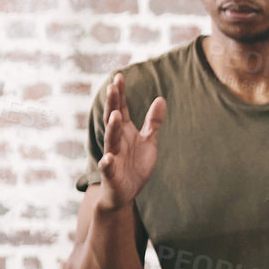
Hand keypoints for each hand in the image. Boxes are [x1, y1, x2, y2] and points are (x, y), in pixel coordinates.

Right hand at [95, 73, 165, 209]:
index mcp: (124, 131)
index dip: (120, 94)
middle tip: (112, 87)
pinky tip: (107, 158)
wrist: (125, 192)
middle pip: (113, 119)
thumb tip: (161, 98)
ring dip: (112, 128)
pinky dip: (107, 163)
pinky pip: (108, 168)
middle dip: (113, 104)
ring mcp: (112, 157)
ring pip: (110, 141)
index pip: (121, 109)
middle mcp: (116, 141)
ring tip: (115, 115)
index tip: (119, 76)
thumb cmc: (135, 164)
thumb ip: (153, 121)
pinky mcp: (111, 174)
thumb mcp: (148, 140)